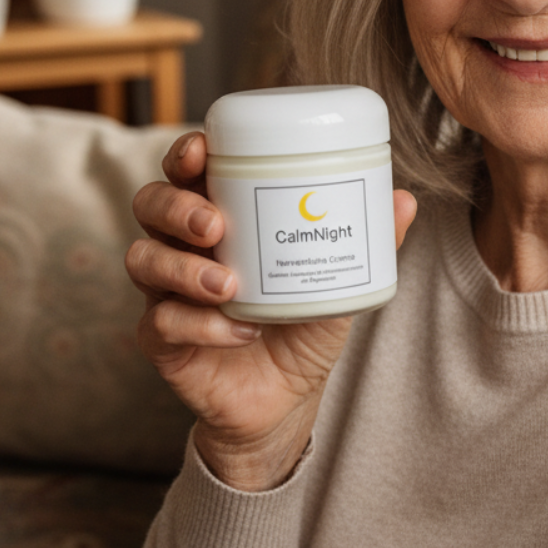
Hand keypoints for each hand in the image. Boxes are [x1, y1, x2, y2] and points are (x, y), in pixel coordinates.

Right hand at [126, 131, 416, 491]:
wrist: (287, 397)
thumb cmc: (304, 321)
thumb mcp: (340, 277)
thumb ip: (370, 240)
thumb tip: (404, 200)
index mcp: (221, 214)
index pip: (187, 170)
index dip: (185, 152)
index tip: (202, 150)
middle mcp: (185, 246)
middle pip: (151, 204)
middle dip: (176, 206)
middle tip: (216, 224)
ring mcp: (167, 292)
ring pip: (143, 260)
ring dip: (183, 268)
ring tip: (229, 284)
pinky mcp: (162, 340)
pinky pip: (160, 323)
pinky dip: (200, 325)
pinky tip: (238, 331)